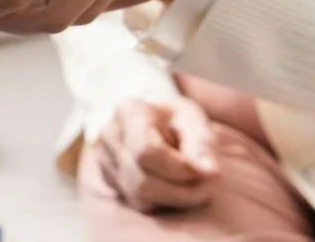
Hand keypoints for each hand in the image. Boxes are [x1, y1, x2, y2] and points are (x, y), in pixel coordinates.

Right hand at [93, 98, 219, 212]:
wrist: (155, 122)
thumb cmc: (177, 119)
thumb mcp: (195, 120)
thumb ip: (204, 144)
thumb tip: (210, 172)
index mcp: (129, 112)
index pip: (147, 151)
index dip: (180, 169)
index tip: (208, 172)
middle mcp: (109, 135)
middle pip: (142, 179)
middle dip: (183, 190)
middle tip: (210, 185)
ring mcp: (104, 158)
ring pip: (139, 195)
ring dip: (176, 199)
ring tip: (195, 186)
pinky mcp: (108, 179)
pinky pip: (138, 203)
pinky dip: (163, 201)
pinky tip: (175, 186)